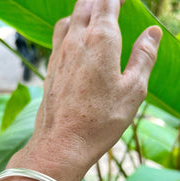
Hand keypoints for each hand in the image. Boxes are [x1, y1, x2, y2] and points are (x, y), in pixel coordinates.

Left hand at [31, 0, 161, 172]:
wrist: (62, 143)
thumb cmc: (100, 121)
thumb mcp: (133, 91)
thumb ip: (144, 57)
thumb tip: (152, 32)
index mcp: (101, 41)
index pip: (107, 2)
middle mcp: (76, 42)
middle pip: (85, 5)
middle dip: (99, 0)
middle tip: (111, 3)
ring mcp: (59, 55)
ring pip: (69, 19)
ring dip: (81, 11)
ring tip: (92, 14)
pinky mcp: (50, 70)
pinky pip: (58, 39)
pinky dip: (68, 30)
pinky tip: (73, 42)